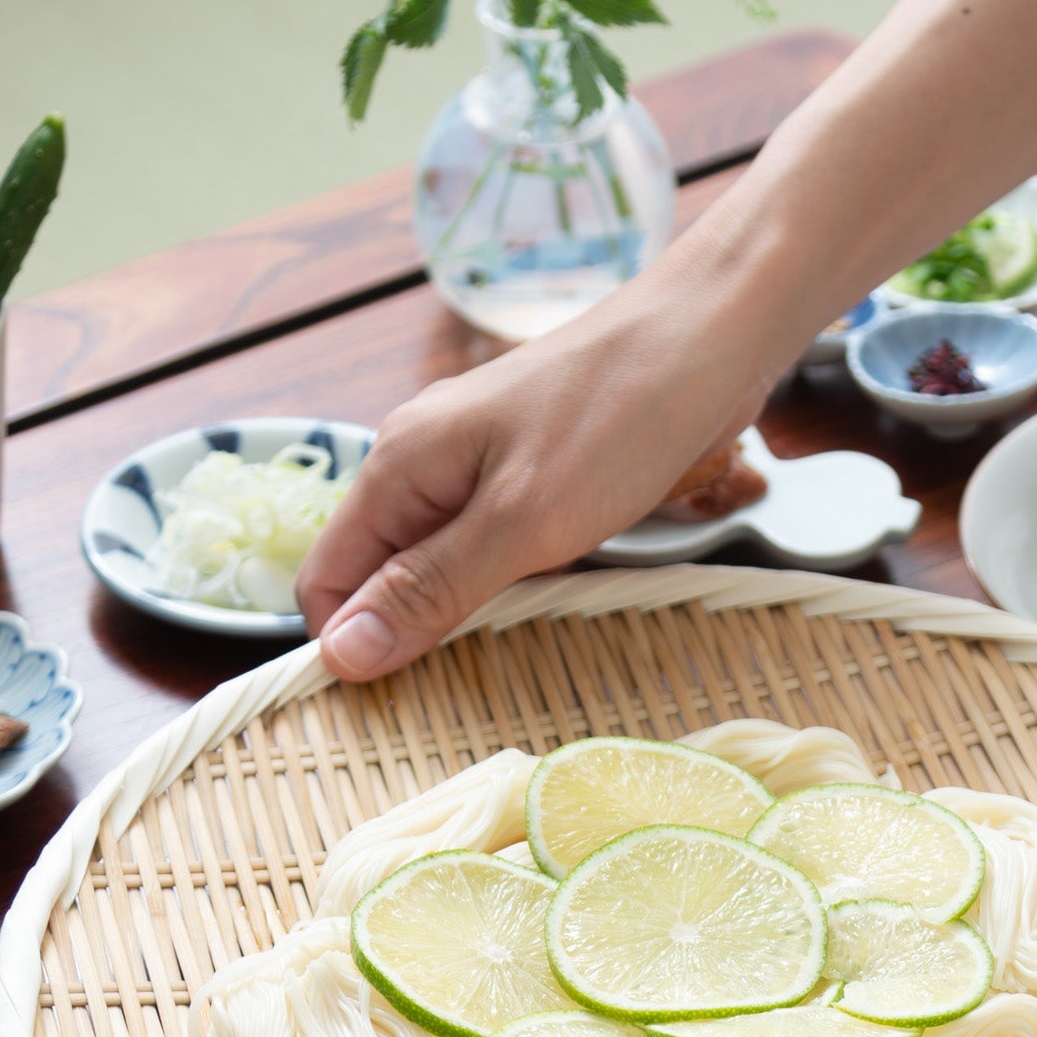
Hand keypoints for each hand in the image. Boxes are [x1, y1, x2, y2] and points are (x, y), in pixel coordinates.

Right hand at [297, 297, 768, 679]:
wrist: (710, 335)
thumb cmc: (618, 418)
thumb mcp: (521, 522)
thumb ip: (430, 589)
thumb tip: (341, 656)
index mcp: (399, 465)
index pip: (326, 581)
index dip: (349, 646)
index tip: (396, 702)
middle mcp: (423, 463)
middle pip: (380, 576)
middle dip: (411, 634)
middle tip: (474, 678)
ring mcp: (476, 466)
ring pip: (439, 565)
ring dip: (469, 611)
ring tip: (525, 631)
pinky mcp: (527, 474)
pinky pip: (492, 547)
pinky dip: (513, 581)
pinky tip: (555, 593)